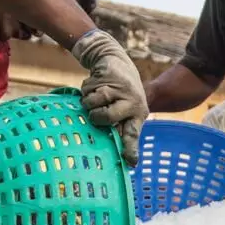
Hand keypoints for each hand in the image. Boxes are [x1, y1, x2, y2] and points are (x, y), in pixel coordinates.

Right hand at [72, 30, 147, 164]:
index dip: (130, 149)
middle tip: (95, 113)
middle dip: (96, 116)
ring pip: (94, 105)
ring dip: (89, 101)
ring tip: (97, 95)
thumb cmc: (120, 93)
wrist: (116, 61)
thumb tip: (114, 151)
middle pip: (106, 118)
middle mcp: (133, 104)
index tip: (131, 163)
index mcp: (138, 115)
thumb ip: (118, 126)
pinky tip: (95, 85)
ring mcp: (122, 90)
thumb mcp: (124, 109)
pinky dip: (86, 90)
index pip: (133, 135)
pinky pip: (89, 92)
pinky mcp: (110, 78)